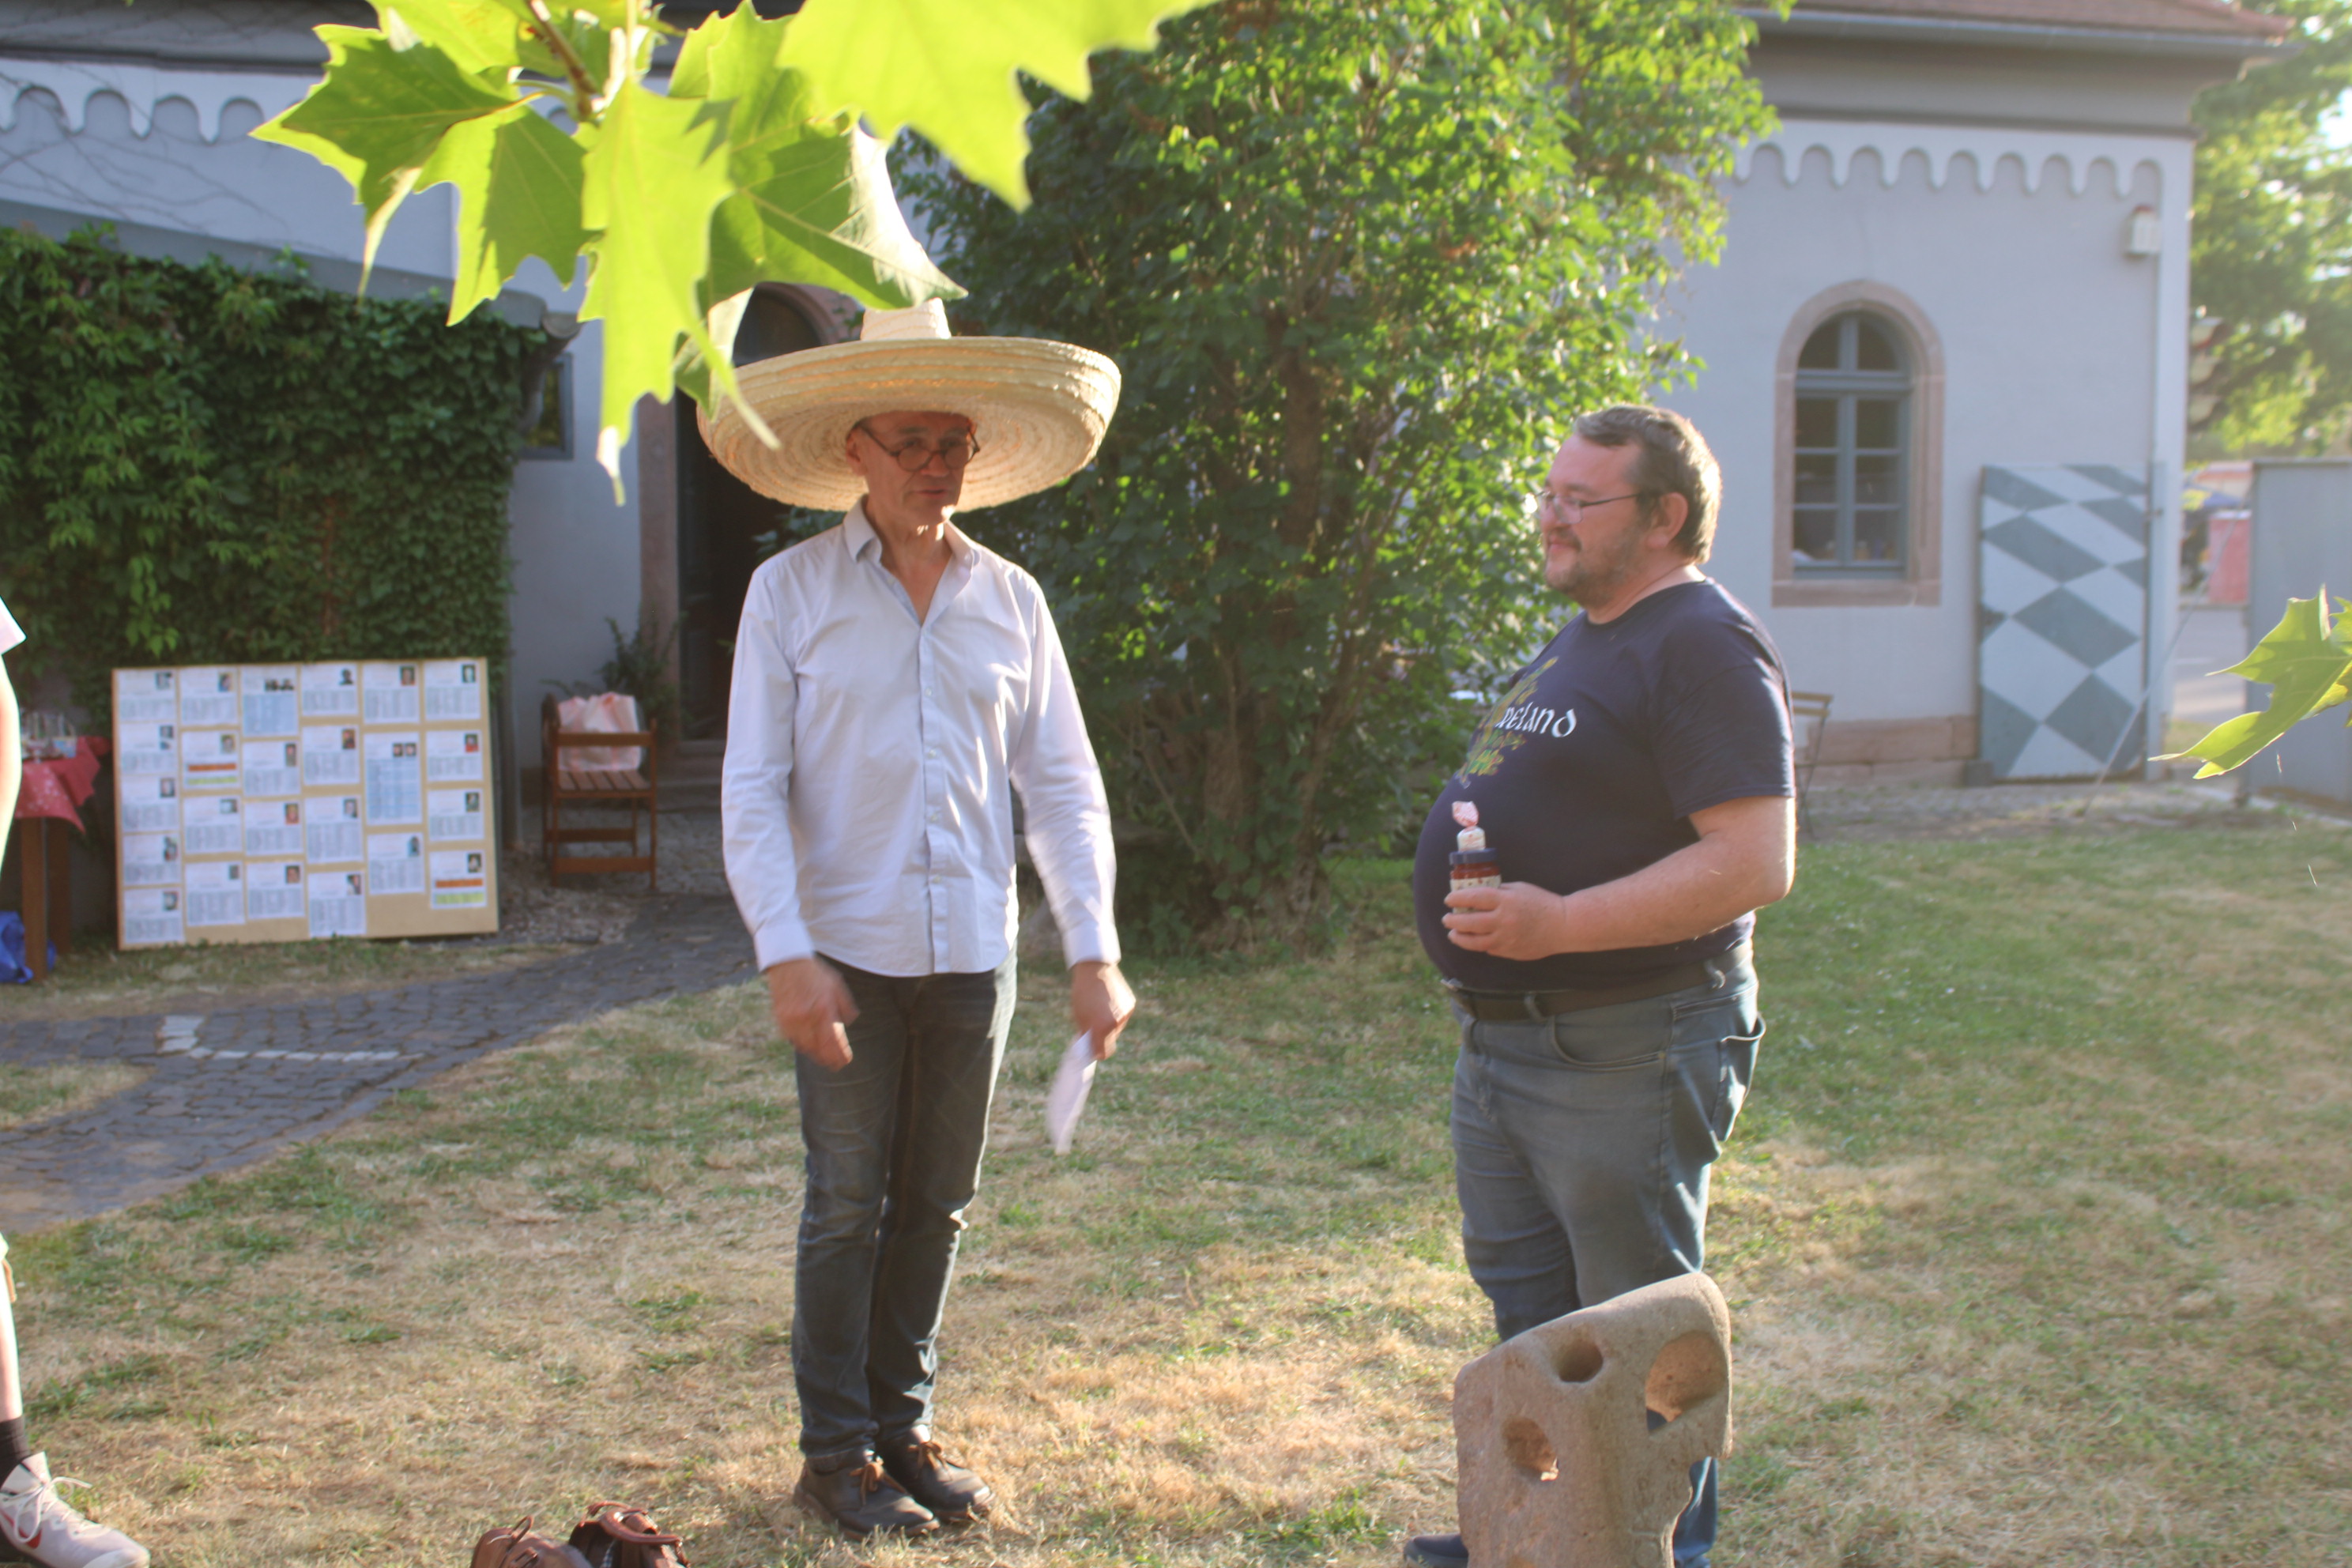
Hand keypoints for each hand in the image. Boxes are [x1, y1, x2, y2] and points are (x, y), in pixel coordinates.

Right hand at [764, 956, 857, 1068]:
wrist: (787, 962)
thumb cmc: (815, 973)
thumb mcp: (836, 985)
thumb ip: (845, 1005)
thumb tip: (848, 1023)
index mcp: (824, 1007)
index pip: (833, 1040)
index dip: (839, 1054)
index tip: (845, 1061)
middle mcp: (807, 1016)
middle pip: (818, 1048)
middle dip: (829, 1059)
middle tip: (836, 1065)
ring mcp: (792, 1019)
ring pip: (805, 1046)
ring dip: (816, 1055)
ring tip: (824, 1058)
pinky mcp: (781, 1018)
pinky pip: (793, 1039)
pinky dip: (802, 1045)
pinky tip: (809, 1046)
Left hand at [1070, 960, 1136, 1060]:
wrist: (1094, 970)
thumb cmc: (1082, 993)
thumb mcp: (1079, 1016)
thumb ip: (1087, 1034)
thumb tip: (1091, 1046)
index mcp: (1102, 1028)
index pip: (1104, 1053)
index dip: (1097, 1053)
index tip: (1092, 1049)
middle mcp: (1117, 1023)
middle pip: (1111, 1041)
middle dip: (1102, 1038)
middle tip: (1093, 1029)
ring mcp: (1125, 1014)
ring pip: (1117, 1028)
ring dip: (1109, 1025)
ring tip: (1100, 1011)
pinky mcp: (1131, 1004)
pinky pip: (1122, 1016)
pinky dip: (1115, 1014)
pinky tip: (1108, 1003)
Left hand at [1443, 882, 1569, 960]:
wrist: (1563, 926)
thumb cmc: (1542, 902)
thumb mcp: (1520, 888)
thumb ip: (1499, 892)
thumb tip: (1478, 895)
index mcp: (1506, 901)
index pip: (1475, 898)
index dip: (1458, 898)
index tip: (1449, 899)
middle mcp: (1503, 920)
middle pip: (1469, 922)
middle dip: (1453, 921)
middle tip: (1446, 918)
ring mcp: (1506, 938)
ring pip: (1474, 942)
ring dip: (1459, 938)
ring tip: (1453, 934)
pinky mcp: (1509, 951)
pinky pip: (1488, 949)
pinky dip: (1479, 945)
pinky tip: (1474, 940)